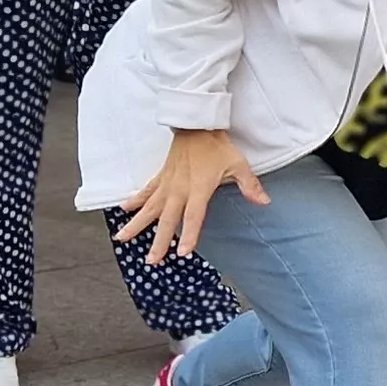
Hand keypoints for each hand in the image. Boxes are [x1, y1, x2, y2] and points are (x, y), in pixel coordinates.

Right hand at [112, 129, 265, 265]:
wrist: (197, 125)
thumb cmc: (217, 146)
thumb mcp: (238, 165)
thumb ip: (249, 186)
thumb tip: (264, 202)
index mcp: (198, 189)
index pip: (193, 217)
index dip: (188, 235)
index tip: (181, 253)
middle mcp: (179, 189)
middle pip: (167, 220)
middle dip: (158, 241)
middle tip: (151, 260)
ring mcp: (167, 183)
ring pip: (149, 208)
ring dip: (136, 224)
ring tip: (121, 238)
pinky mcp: (161, 175)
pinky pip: (146, 191)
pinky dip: (135, 200)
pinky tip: (124, 210)